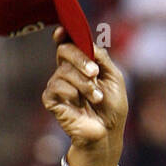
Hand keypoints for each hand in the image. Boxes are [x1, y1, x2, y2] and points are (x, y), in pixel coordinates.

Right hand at [41, 26, 127, 165]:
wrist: (108, 134)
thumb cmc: (112, 108)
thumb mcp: (114, 78)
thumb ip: (102, 58)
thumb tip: (88, 43)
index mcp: (81, 64)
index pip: (68, 42)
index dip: (64, 34)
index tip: (63, 31)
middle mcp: (67, 71)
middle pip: (64, 51)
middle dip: (80, 58)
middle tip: (94, 72)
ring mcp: (58, 85)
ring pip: (64, 71)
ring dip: (84, 83)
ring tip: (96, 98)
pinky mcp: (51, 100)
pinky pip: (56, 86)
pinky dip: (71, 93)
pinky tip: (80, 104)